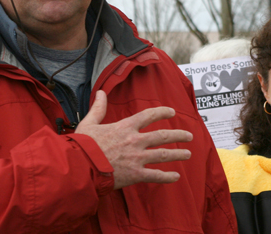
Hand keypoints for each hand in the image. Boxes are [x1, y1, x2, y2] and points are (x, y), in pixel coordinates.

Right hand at [75, 90, 192, 188]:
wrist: (81, 166)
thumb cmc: (84, 146)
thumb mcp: (89, 123)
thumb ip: (98, 108)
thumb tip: (100, 92)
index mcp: (125, 127)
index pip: (148, 115)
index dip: (162, 112)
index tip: (171, 111)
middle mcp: (135, 141)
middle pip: (162, 136)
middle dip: (178, 135)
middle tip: (189, 136)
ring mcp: (137, 158)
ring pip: (163, 154)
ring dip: (178, 154)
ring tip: (188, 154)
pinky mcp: (135, 175)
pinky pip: (156, 175)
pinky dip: (167, 177)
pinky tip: (176, 177)